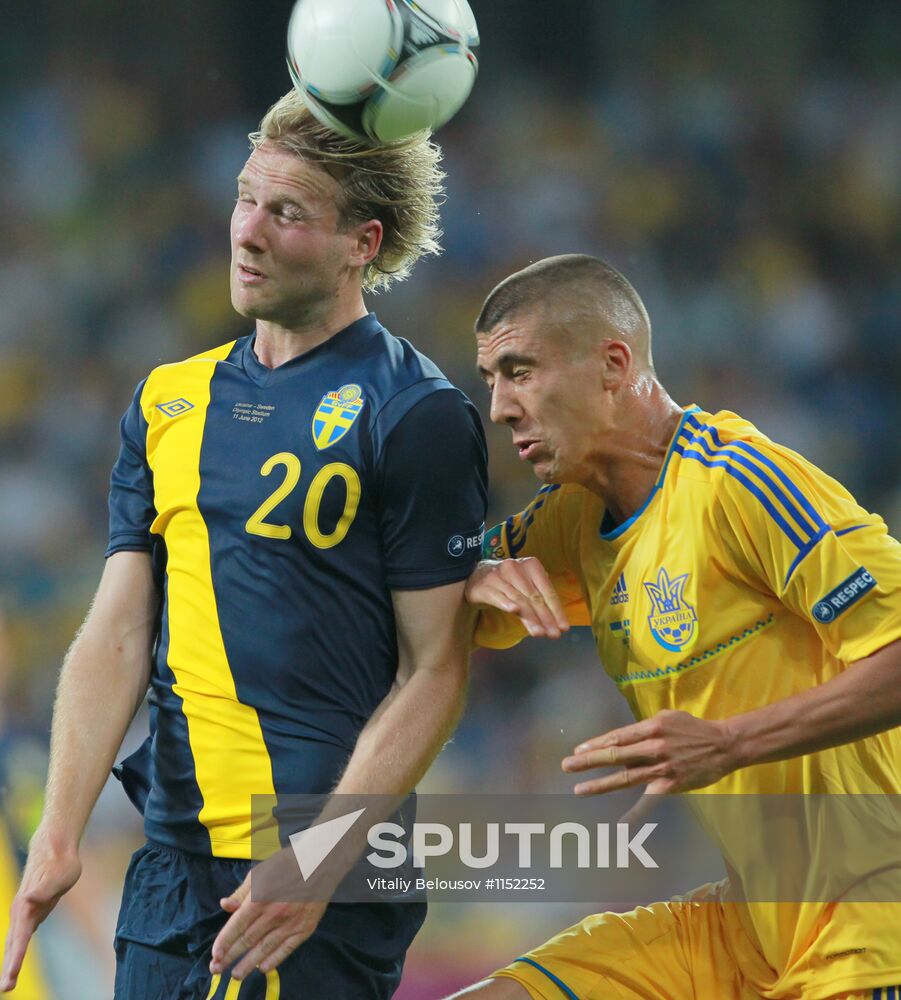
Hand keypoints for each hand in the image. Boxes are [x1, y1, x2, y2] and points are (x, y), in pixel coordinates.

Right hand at [0, 834, 81, 991]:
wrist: (54, 846)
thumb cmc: (59, 862)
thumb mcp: (58, 876)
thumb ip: (43, 889)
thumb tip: (29, 899)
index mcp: (25, 908)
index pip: (19, 940)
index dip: (14, 961)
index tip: (9, 980)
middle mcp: (20, 912)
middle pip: (13, 945)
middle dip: (9, 968)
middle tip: (6, 990)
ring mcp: (23, 911)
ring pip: (14, 941)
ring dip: (10, 961)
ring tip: (7, 982)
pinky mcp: (31, 910)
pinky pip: (20, 935)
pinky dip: (15, 949)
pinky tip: (13, 958)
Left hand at [210, 849, 327, 980]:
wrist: (321, 863)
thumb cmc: (287, 864)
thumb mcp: (261, 871)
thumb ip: (242, 892)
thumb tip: (225, 905)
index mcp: (260, 896)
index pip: (237, 925)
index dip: (224, 942)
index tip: (214, 955)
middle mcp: (274, 913)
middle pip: (248, 940)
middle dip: (230, 956)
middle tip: (217, 969)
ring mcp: (291, 922)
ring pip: (265, 948)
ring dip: (248, 964)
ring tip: (236, 975)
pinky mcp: (305, 928)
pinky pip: (287, 949)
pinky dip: (274, 960)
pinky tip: (263, 968)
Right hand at [464, 558, 569, 638]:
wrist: (477, 575)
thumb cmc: (509, 582)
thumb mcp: (527, 584)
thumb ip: (540, 597)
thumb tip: (558, 620)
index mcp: (531, 565)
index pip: (547, 590)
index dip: (556, 610)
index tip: (564, 627)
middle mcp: (515, 567)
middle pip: (534, 596)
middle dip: (546, 617)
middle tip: (554, 634)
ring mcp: (498, 576)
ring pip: (518, 599)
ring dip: (530, 618)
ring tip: (539, 633)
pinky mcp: (484, 586)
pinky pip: (497, 596)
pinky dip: (506, 603)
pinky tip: (514, 611)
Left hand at [562, 709, 738, 804]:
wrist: (724, 745)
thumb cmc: (692, 728)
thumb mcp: (666, 717)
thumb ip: (643, 728)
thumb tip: (621, 740)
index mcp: (650, 727)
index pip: (616, 737)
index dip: (595, 744)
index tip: (577, 750)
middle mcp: (653, 747)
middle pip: (615, 755)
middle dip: (588, 761)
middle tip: (566, 766)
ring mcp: (662, 768)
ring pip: (625, 777)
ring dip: (600, 785)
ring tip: (579, 790)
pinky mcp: (671, 786)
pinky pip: (649, 802)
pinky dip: (634, 815)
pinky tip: (619, 827)